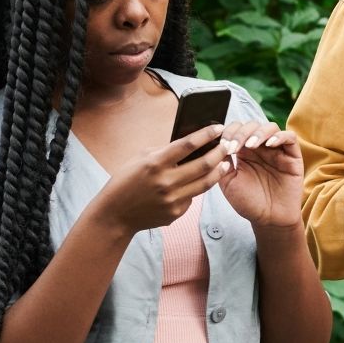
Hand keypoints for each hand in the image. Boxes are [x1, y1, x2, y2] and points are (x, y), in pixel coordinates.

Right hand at [91, 124, 233, 235]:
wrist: (115, 215)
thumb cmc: (126, 181)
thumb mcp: (140, 159)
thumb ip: (164, 151)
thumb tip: (190, 143)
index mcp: (155, 163)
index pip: (187, 145)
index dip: (206, 134)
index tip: (218, 127)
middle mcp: (166, 182)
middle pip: (204, 164)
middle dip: (220, 152)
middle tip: (228, 145)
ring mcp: (172, 199)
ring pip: (205, 183)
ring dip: (219, 170)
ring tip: (225, 162)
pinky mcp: (176, 213)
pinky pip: (193, 197)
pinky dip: (198, 187)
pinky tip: (202, 180)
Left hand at [217, 120, 304, 228]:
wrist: (268, 220)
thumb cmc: (248, 203)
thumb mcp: (228, 182)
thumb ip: (221, 163)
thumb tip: (215, 145)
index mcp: (244, 151)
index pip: (237, 130)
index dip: (229, 132)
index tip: (222, 145)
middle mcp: (261, 148)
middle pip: (252, 125)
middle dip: (240, 132)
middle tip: (234, 146)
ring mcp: (277, 150)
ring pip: (270, 127)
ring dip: (258, 132)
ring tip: (250, 146)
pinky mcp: (293, 156)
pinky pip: (290, 137)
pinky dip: (280, 136)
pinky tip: (269, 144)